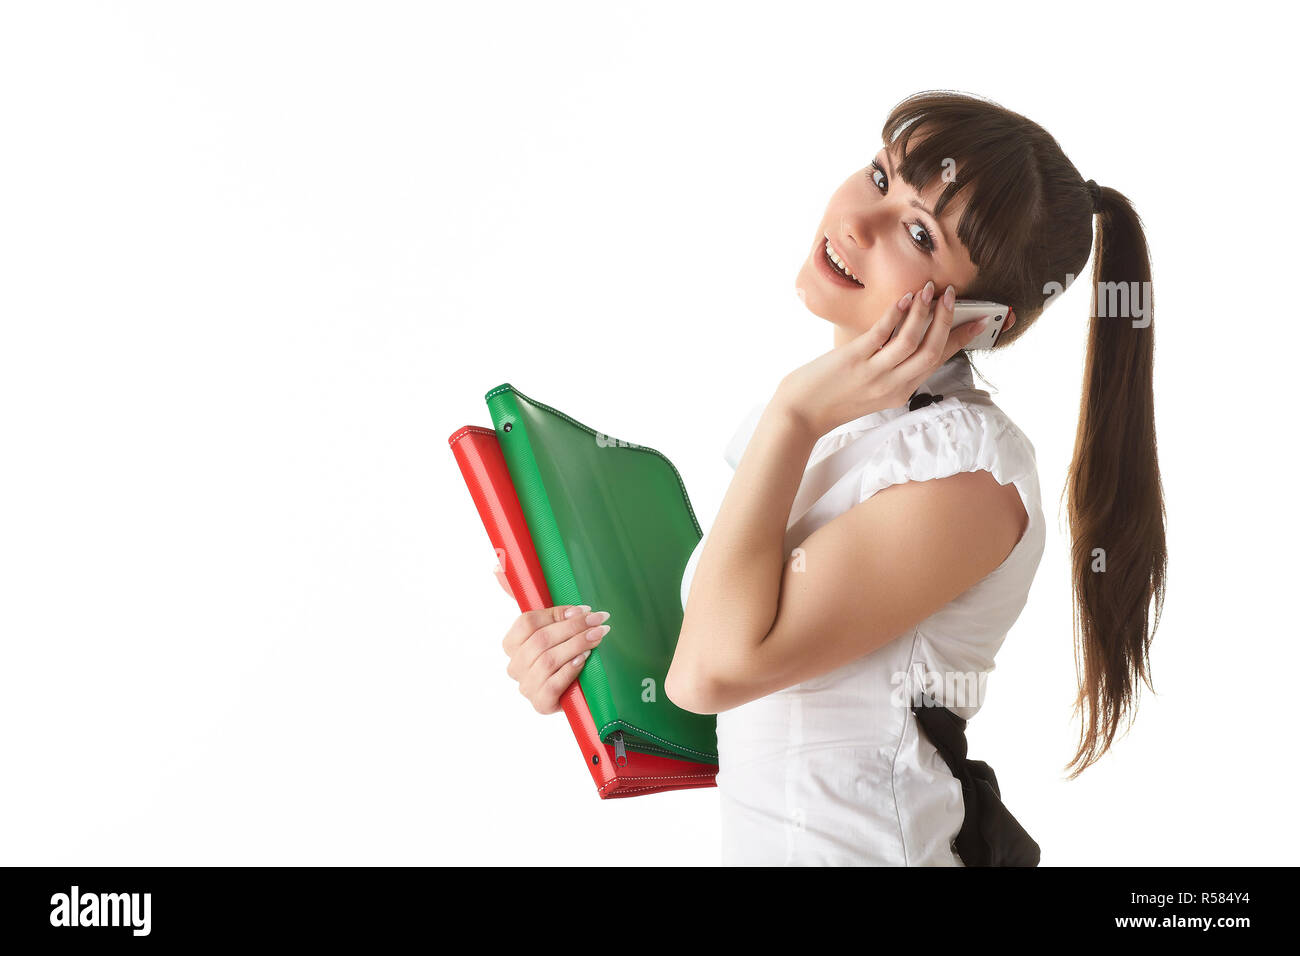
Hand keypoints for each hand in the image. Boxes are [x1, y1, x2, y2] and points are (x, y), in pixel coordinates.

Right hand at [502, 604, 612, 714]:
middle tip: (597, 620)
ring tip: (597, 636)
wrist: (575, 697)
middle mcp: (515, 666)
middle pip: (541, 639)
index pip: (527, 622)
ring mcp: (526, 686)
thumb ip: (560, 622)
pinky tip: (584, 659)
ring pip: (548, 660)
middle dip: (574, 626)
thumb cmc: (565, 661)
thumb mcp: (558, 638)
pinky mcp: (541, 703)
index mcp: (512, 645)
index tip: (584, 610)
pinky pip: (553, 684)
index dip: (556, 613)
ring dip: (576, 644)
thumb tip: (577, 612)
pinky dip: (569, 669)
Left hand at [776, 281, 1013, 436]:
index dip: (961, 338)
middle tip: (954, 296)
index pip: (939, 361)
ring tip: (931, 290)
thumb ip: (891, 369)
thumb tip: (906, 334)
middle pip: (933, 350)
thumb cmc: (831, 400)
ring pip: (911, 340)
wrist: (798, 415)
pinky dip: (897, 314)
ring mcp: (874, 373)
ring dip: (925, 313)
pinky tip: (905, 299)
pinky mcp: (854, 359)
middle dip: (947, 320)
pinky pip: (882, 333)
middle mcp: (893, 385)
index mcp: (901, 392)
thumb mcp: (871, 391)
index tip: (980, 320)